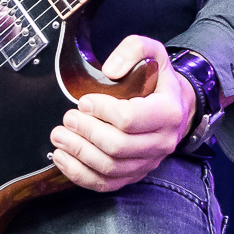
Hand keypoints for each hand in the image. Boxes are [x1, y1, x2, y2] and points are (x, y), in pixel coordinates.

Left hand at [49, 35, 197, 192]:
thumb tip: (110, 70)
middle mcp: (162, 142)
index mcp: (168, 112)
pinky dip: (80, 175)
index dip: (101, 110)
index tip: (84, 101)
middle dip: (86, 132)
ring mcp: (148, 162)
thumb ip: (134, 49)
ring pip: (109, 168)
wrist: (175, 108)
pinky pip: (105, 184)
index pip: (130, 119)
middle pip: (117, 146)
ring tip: (59, 136)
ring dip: (78, 153)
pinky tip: (62, 159)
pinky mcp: (134, 175)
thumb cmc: (158, 81)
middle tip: (67, 118)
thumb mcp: (153, 52)